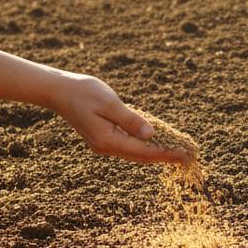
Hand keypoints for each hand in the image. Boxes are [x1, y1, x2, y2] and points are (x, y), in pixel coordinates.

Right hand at [45, 72, 191, 164]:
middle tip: (188, 157)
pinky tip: (156, 143)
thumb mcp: (110, 104)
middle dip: (165, 156)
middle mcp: (106, 147)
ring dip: (156, 152)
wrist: (59, 91)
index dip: (167, 153)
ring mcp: (103, 145)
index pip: (145, 151)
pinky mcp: (103, 138)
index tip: (186, 155)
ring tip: (177, 152)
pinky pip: (129, 146)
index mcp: (108, 140)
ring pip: (136, 153)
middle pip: (142, 156)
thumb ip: (131, 120)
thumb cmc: (84, 92)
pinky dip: (144, 146)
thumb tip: (151, 135)